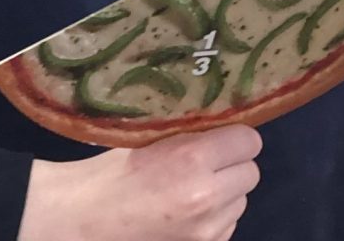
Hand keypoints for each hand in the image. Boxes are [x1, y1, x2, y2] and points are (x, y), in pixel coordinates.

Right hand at [18, 125, 261, 240]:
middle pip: (251, 171)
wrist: (91, 215)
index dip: (234, 136)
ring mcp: (210, 226)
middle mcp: (208, 195)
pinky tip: (189, 207)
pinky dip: (217, 213)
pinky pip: (231, 221)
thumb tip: (219, 117)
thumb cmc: (114, 168)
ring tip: (193, 184)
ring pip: (242, 198)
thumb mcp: (149, 136)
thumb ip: (188, 130)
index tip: (219, 134)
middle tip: (206, 158)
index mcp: (191, 158)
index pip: (248, 141)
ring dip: (226, 189)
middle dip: (232, 163)